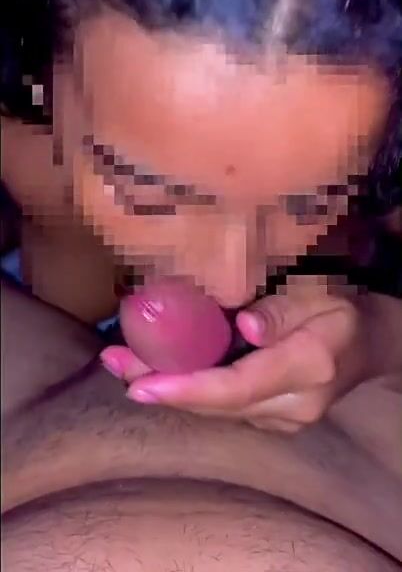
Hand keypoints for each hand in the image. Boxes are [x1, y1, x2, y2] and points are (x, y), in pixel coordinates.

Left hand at [101, 276, 373, 432]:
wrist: (368, 343)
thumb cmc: (340, 307)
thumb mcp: (318, 293)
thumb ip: (283, 310)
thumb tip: (245, 327)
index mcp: (306, 367)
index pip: (236, 387)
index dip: (186, 389)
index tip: (139, 385)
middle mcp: (293, 405)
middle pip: (216, 404)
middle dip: (162, 387)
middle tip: (113, 364)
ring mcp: (283, 418)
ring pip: (215, 409)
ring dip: (168, 387)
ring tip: (120, 363)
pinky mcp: (272, 417)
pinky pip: (223, 406)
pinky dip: (188, 388)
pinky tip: (157, 369)